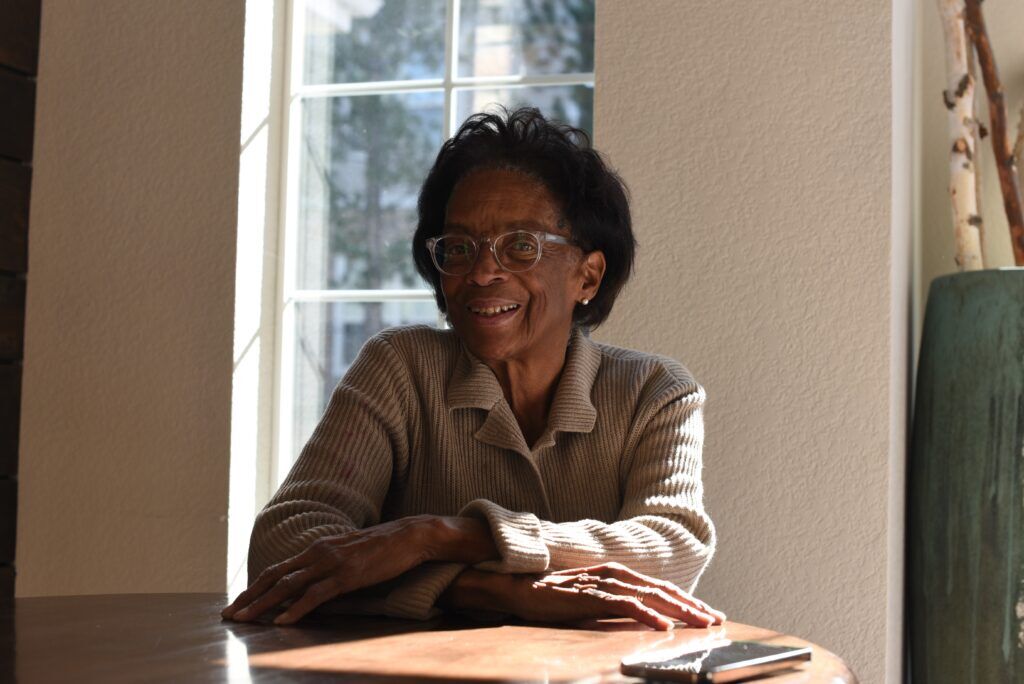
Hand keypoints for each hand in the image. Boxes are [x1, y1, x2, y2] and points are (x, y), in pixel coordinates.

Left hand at [221, 515, 434, 624]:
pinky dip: (295, 609)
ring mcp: (331, 563)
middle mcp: (318, 553)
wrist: (410, 536)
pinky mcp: (347, 575)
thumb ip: (330, 565)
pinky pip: (315, 595)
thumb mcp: (349, 554)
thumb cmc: (383, 547)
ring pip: (287, 586)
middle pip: (274, 577)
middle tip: (228, 615)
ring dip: (262, 605)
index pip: (278, 569)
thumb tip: (316, 582)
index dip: (255, 586)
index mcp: (318, 548)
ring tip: (244, 621)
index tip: (238, 602)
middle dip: (249, 597)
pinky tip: (282, 621)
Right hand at [511, 562, 725, 630]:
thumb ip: (618, 601)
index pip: (661, 587)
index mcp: (619, 574)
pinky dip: (648, 616)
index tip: (709, 613)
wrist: (522, 587)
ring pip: (652, 597)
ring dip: (679, 611)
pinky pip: (626, 606)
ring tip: (700, 623)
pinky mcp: (592, 596)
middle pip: (663, 590)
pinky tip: (664, 627)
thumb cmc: (557, 596)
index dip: (687, 600)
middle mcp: (617, 574)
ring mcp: (605, 584)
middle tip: (716, 620)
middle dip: (692, 606)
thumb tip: (645, 617)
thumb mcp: (594, 598)